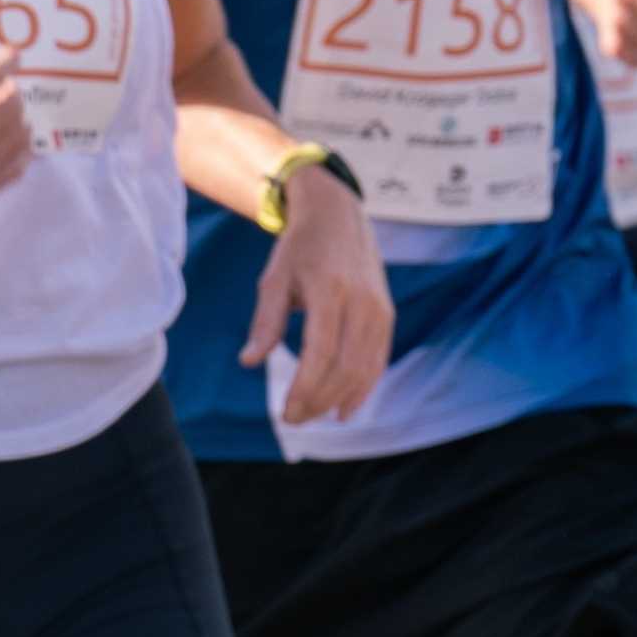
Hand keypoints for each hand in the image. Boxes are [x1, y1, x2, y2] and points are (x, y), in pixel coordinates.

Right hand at [0, 48, 34, 236]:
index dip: (7, 62)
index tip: (13, 57)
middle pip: (11, 105)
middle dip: (11, 93)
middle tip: (6, 90)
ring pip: (18, 136)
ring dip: (18, 122)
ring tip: (12, 118)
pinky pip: (14, 170)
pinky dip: (19, 154)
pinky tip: (16, 147)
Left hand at [245, 167, 392, 425]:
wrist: (339, 217)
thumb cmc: (300, 250)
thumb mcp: (274, 279)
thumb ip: (266, 322)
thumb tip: (249, 362)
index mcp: (330, 290)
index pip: (321, 352)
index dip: (305, 388)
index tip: (286, 412)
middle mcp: (361, 301)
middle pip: (345, 367)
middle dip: (319, 400)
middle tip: (292, 419)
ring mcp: (379, 309)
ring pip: (364, 369)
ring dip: (338, 399)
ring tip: (312, 415)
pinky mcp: (386, 315)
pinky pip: (377, 360)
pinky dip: (362, 389)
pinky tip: (343, 409)